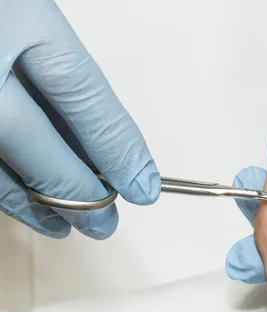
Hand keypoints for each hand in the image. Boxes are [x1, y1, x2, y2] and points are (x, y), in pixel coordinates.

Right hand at [0, 0, 159, 238]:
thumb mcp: (28, 10)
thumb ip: (58, 66)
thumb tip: (100, 137)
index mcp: (17, 17)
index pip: (84, 98)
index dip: (118, 149)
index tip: (142, 185)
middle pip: (41, 151)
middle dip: (80, 197)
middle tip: (105, 222)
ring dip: (36, 204)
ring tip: (66, 224)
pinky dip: (1, 188)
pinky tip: (20, 201)